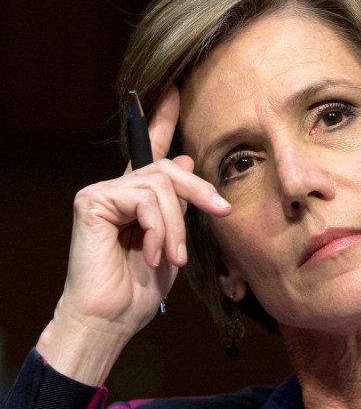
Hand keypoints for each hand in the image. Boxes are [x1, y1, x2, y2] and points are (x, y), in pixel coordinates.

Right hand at [37, 86, 230, 383]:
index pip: (152, 151)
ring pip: (162, 186)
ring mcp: (103, 192)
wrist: (112, 318)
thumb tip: (189, 161)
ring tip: (170, 256)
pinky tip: (150, 254)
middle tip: (220, 211)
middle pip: (171, 169)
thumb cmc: (141, 286)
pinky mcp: (92, 200)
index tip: (175, 90)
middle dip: (200, 191)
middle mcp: (119, 188)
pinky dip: (157, 229)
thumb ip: (179, 203)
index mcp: (139, 197)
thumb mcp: (172, 240)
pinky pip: (144, 199)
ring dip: (175, 227)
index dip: (162, 120)